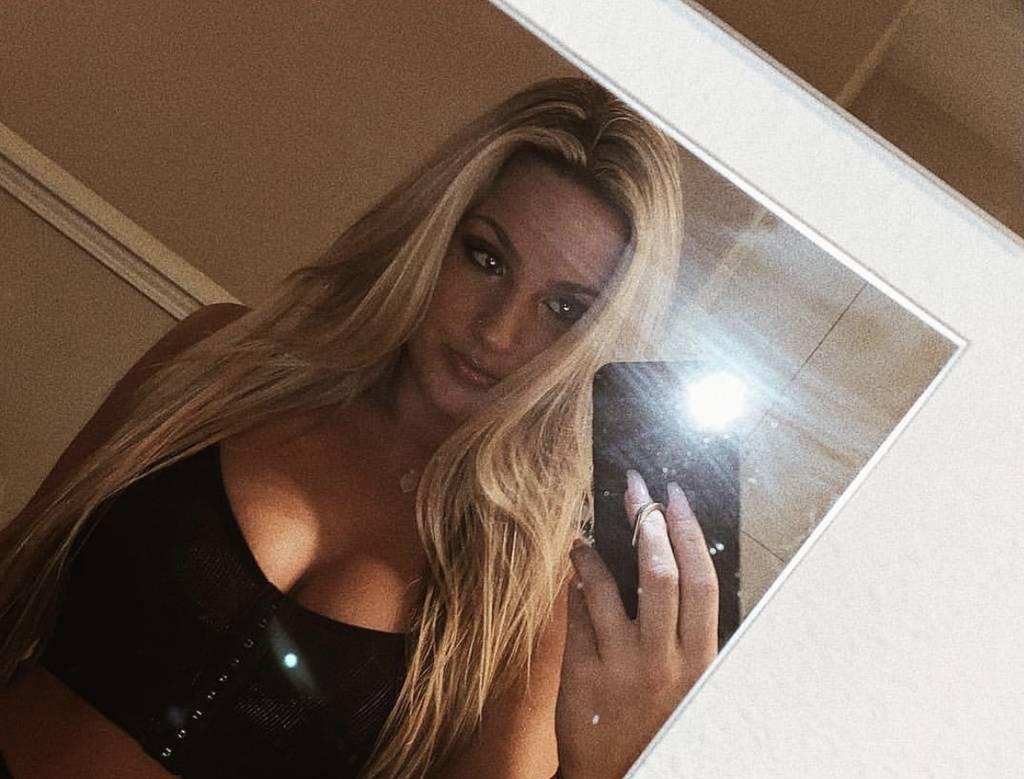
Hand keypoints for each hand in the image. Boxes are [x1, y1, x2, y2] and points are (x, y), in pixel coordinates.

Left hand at [555, 470, 718, 778]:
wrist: (619, 775)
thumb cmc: (657, 718)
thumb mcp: (687, 677)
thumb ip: (682, 626)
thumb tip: (667, 552)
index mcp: (699, 658)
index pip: (701, 580)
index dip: (689, 531)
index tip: (675, 496)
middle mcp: (664, 661)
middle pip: (661, 574)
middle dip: (648, 522)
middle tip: (636, 490)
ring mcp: (621, 668)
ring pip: (608, 589)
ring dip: (596, 551)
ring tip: (587, 535)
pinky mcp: (582, 675)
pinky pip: (576, 615)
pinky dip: (576, 585)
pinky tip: (574, 570)